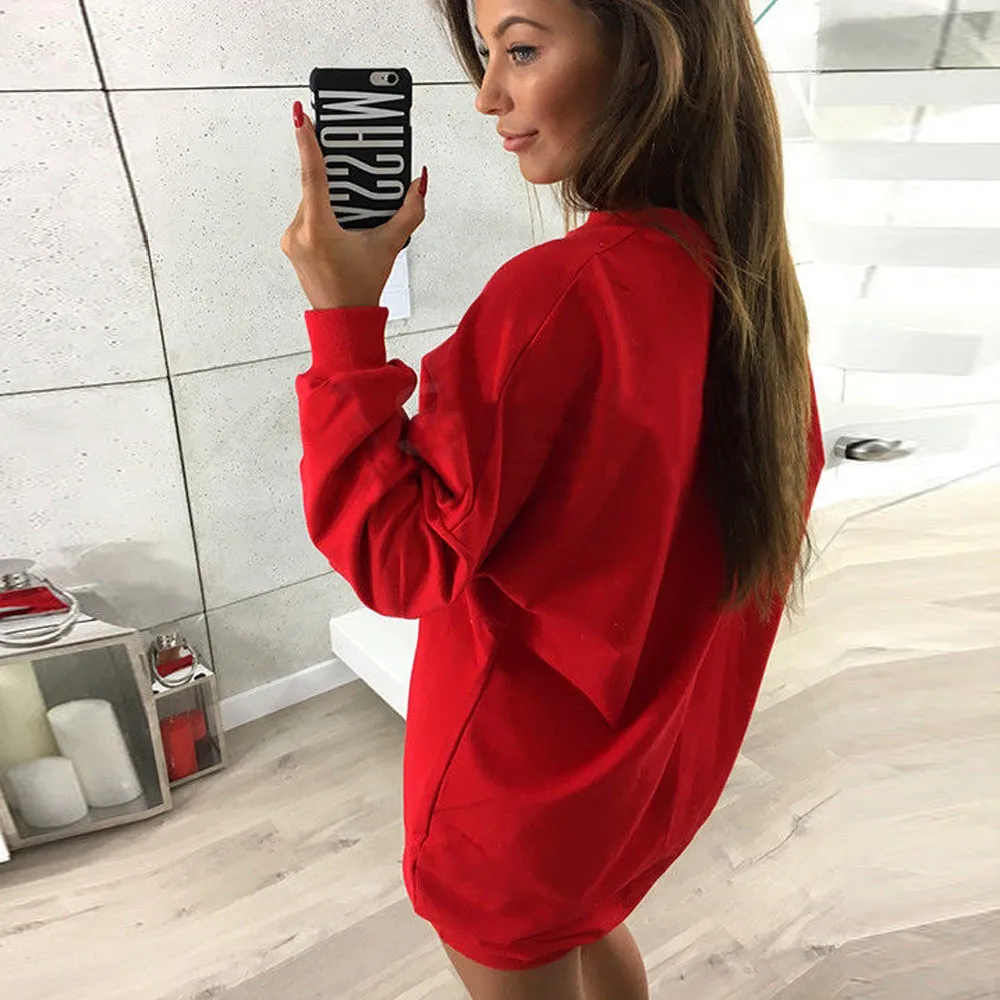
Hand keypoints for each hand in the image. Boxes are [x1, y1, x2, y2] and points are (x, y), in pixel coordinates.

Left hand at [281, 101, 426, 309]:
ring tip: (353, 213)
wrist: (343, 321)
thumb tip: (419, 183)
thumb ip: (409, 213)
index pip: (312, 175)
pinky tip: (343, 227)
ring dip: (331, 200)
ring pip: (311, 203)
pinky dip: (324, 215)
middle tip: (350, 164)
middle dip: (336, 179)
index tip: (300, 115)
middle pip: (316, 189)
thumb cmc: (362, 287)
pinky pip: (307, 218)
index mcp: (318, 228)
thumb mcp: (389, 246)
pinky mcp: (291, 245)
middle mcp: (298, 230)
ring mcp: (292, 238)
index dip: (307, 142)